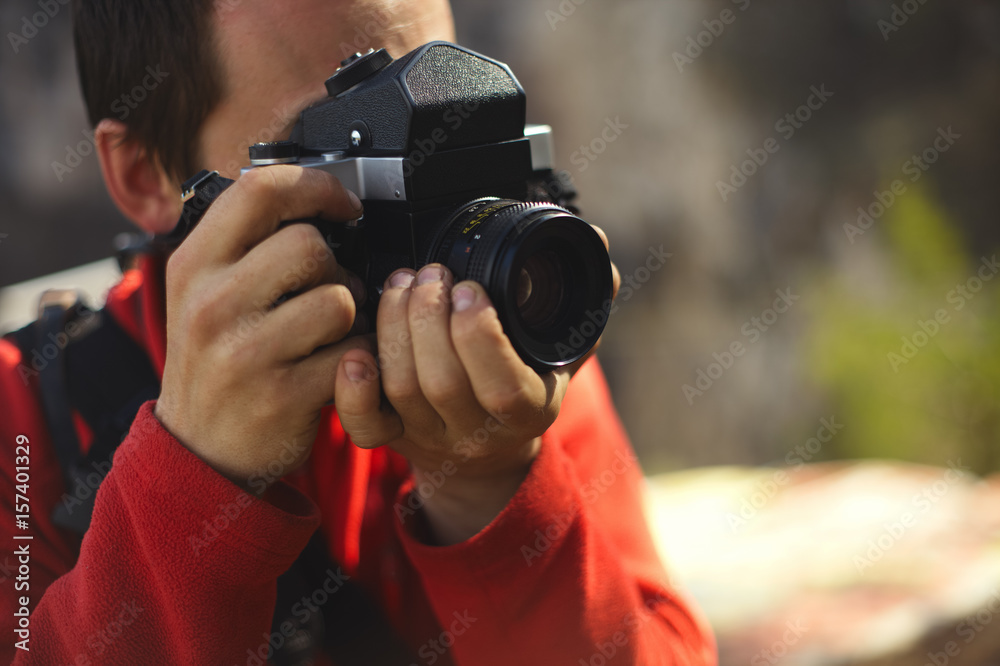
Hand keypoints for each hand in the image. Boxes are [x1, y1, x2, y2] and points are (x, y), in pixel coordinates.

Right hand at [154, 166, 368, 491]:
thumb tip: (313, 199)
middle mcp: (211, 303)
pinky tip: (337, 367)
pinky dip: (360, 359)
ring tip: (330, 333)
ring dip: (351, 315)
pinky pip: (352, 354)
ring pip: (339, 299)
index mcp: (193, 264)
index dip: (315, 186)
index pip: (259, 190)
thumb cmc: (214, 362)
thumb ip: (245, 245)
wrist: (199, 449)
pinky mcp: (281, 395)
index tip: (343, 204)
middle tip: (327, 291)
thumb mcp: (203, 293)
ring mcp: (244, 352)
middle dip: (335, 267)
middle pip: (310, 245)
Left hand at [334, 230, 620, 543]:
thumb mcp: (562, 346)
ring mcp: (430, 437)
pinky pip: (364, 427)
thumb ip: (582, 296)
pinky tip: (356, 349)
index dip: (479, 336)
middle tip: (430, 273)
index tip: (470, 286)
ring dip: (394, 327)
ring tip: (401, 283)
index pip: (502, 388)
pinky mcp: (392, 438)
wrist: (490, 448)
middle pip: (441, 383)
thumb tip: (596, 243)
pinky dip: (352, 389)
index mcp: (528, 410)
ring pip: (400, 390)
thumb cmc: (526, 384)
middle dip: (427, 317)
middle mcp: (477, 433)